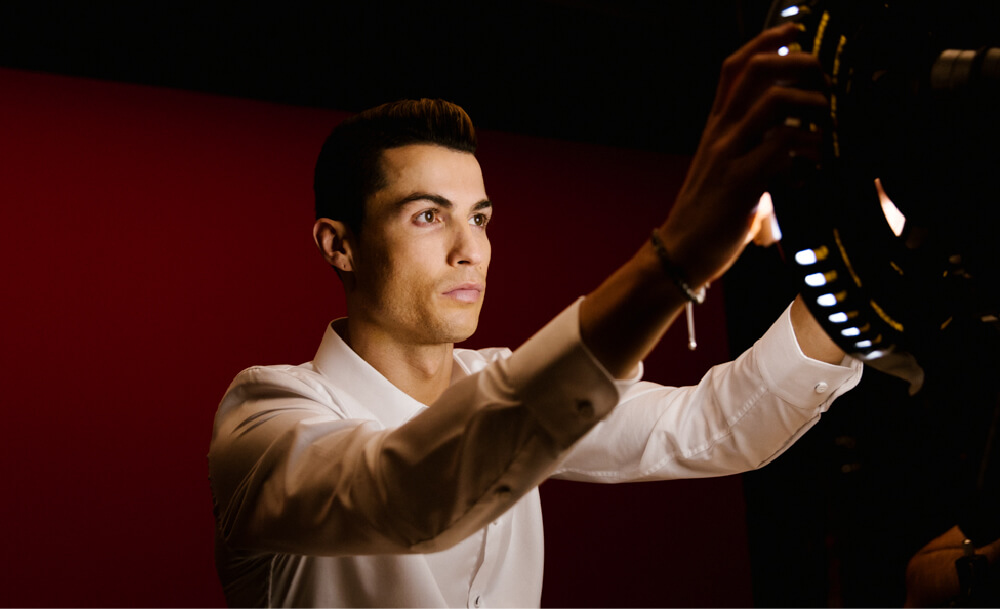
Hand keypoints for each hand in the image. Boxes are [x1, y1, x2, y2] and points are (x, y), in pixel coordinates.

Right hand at [658, 23, 827, 287]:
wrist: (678, 254)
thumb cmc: (706, 216)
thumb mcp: (724, 171)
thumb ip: (752, 150)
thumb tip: (794, 141)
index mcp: (715, 128)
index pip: (734, 67)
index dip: (766, 40)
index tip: (797, 30)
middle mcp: (720, 134)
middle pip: (757, 71)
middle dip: (801, 63)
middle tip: (827, 78)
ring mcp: (728, 156)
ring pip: (775, 102)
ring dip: (813, 104)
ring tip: (829, 122)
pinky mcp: (741, 183)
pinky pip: (782, 147)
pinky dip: (809, 148)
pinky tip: (818, 161)